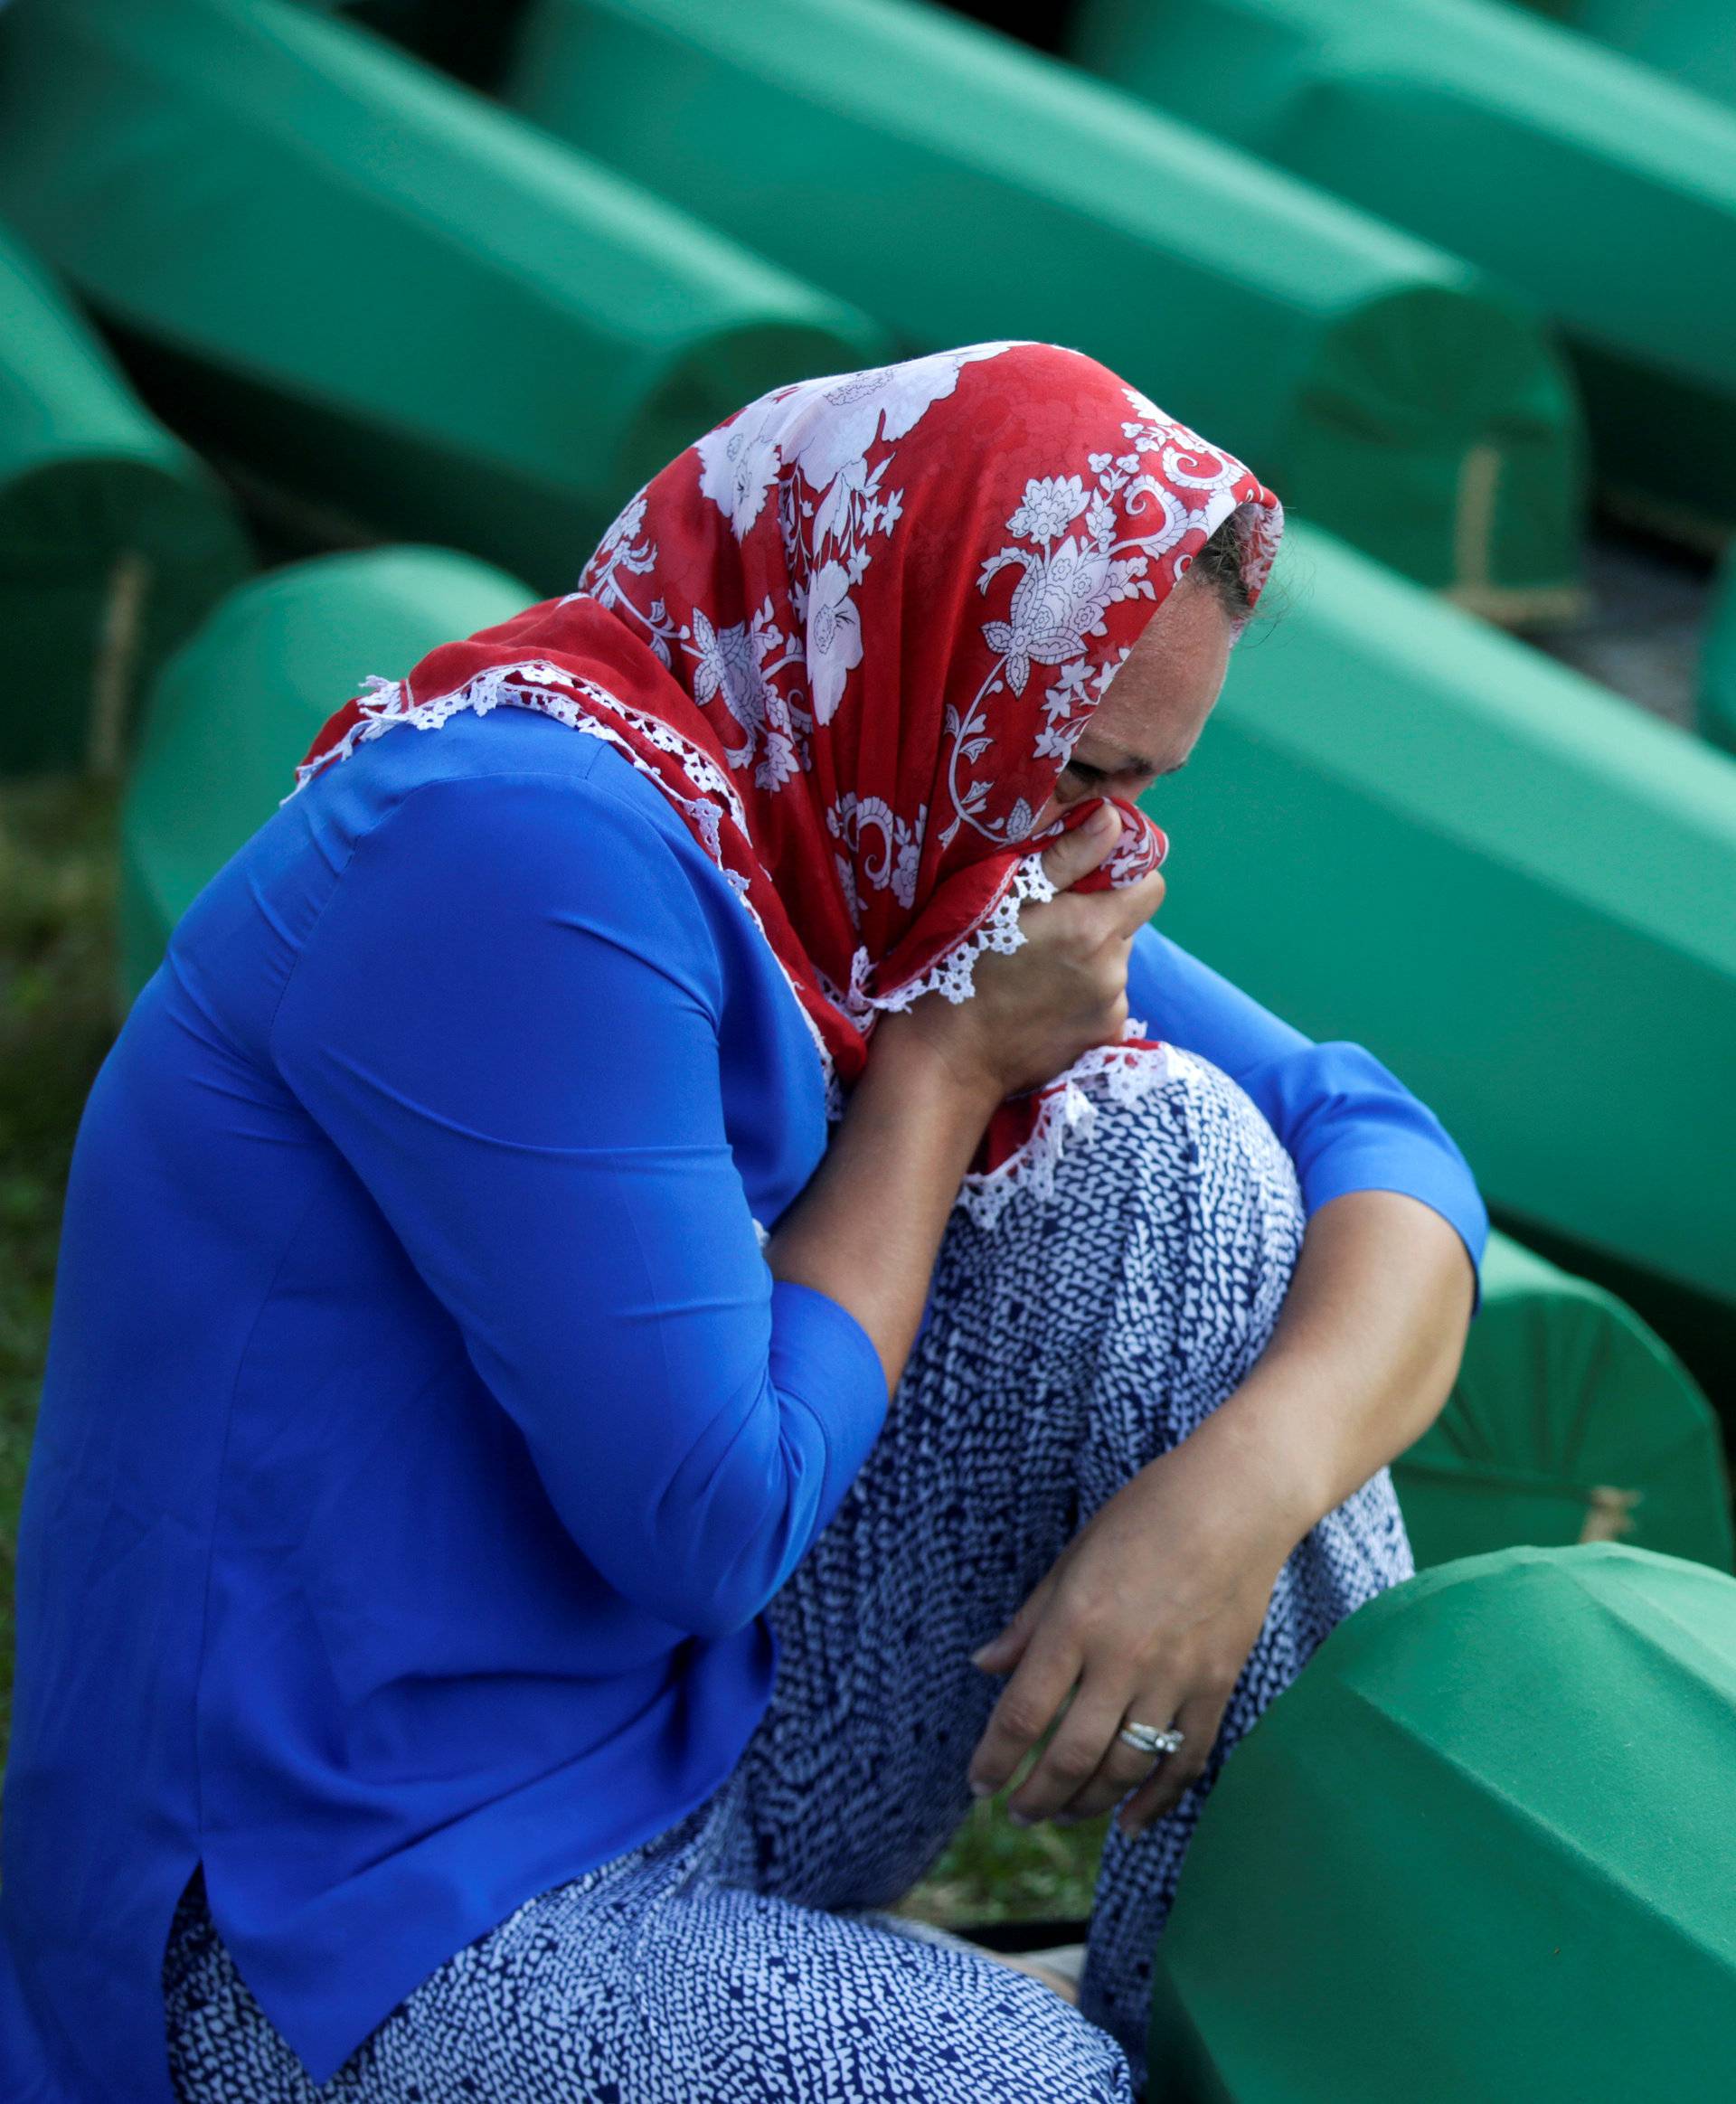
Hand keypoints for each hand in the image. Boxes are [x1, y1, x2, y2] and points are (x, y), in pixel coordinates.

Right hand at [876, 803, 1166, 1101]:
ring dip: (1086, 961)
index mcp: (1092, 927)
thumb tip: (1114, 818)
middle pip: (1125, 928)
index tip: (1085, 882)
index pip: (1150, 886)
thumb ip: (1066, 857)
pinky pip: (1103, 1004)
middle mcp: (1113, 970)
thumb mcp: (999, 896)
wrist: (946, 1057)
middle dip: (1095, 920)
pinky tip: (1038, 1003)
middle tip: (1042, 929)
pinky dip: (1080, 998)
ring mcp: (1109, 1010)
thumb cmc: (957, 965)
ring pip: (1112, 967)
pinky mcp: (1101, 1042)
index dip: (1122, 877)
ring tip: (1032, 970)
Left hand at [964, 1421, 1306, 1836]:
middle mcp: (1122, 1660)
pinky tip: (1130, 1823)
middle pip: (1070, 1756)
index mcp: (1076, 1622)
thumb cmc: (1146, 1513)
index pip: (1023, 1713)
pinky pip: (1184, 1760)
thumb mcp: (1074, 1556)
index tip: (978, 1783)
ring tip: (1063, 1813)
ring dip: (1087, 1803)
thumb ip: (1030, 1620)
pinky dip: (1156, 1801)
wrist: (1237, 1500)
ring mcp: (1174, 1678)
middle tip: (1018, 1812)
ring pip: (1124, 1768)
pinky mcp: (1216, 1686)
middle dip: (1036, 1796)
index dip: (994, 1759)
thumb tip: (985, 1667)